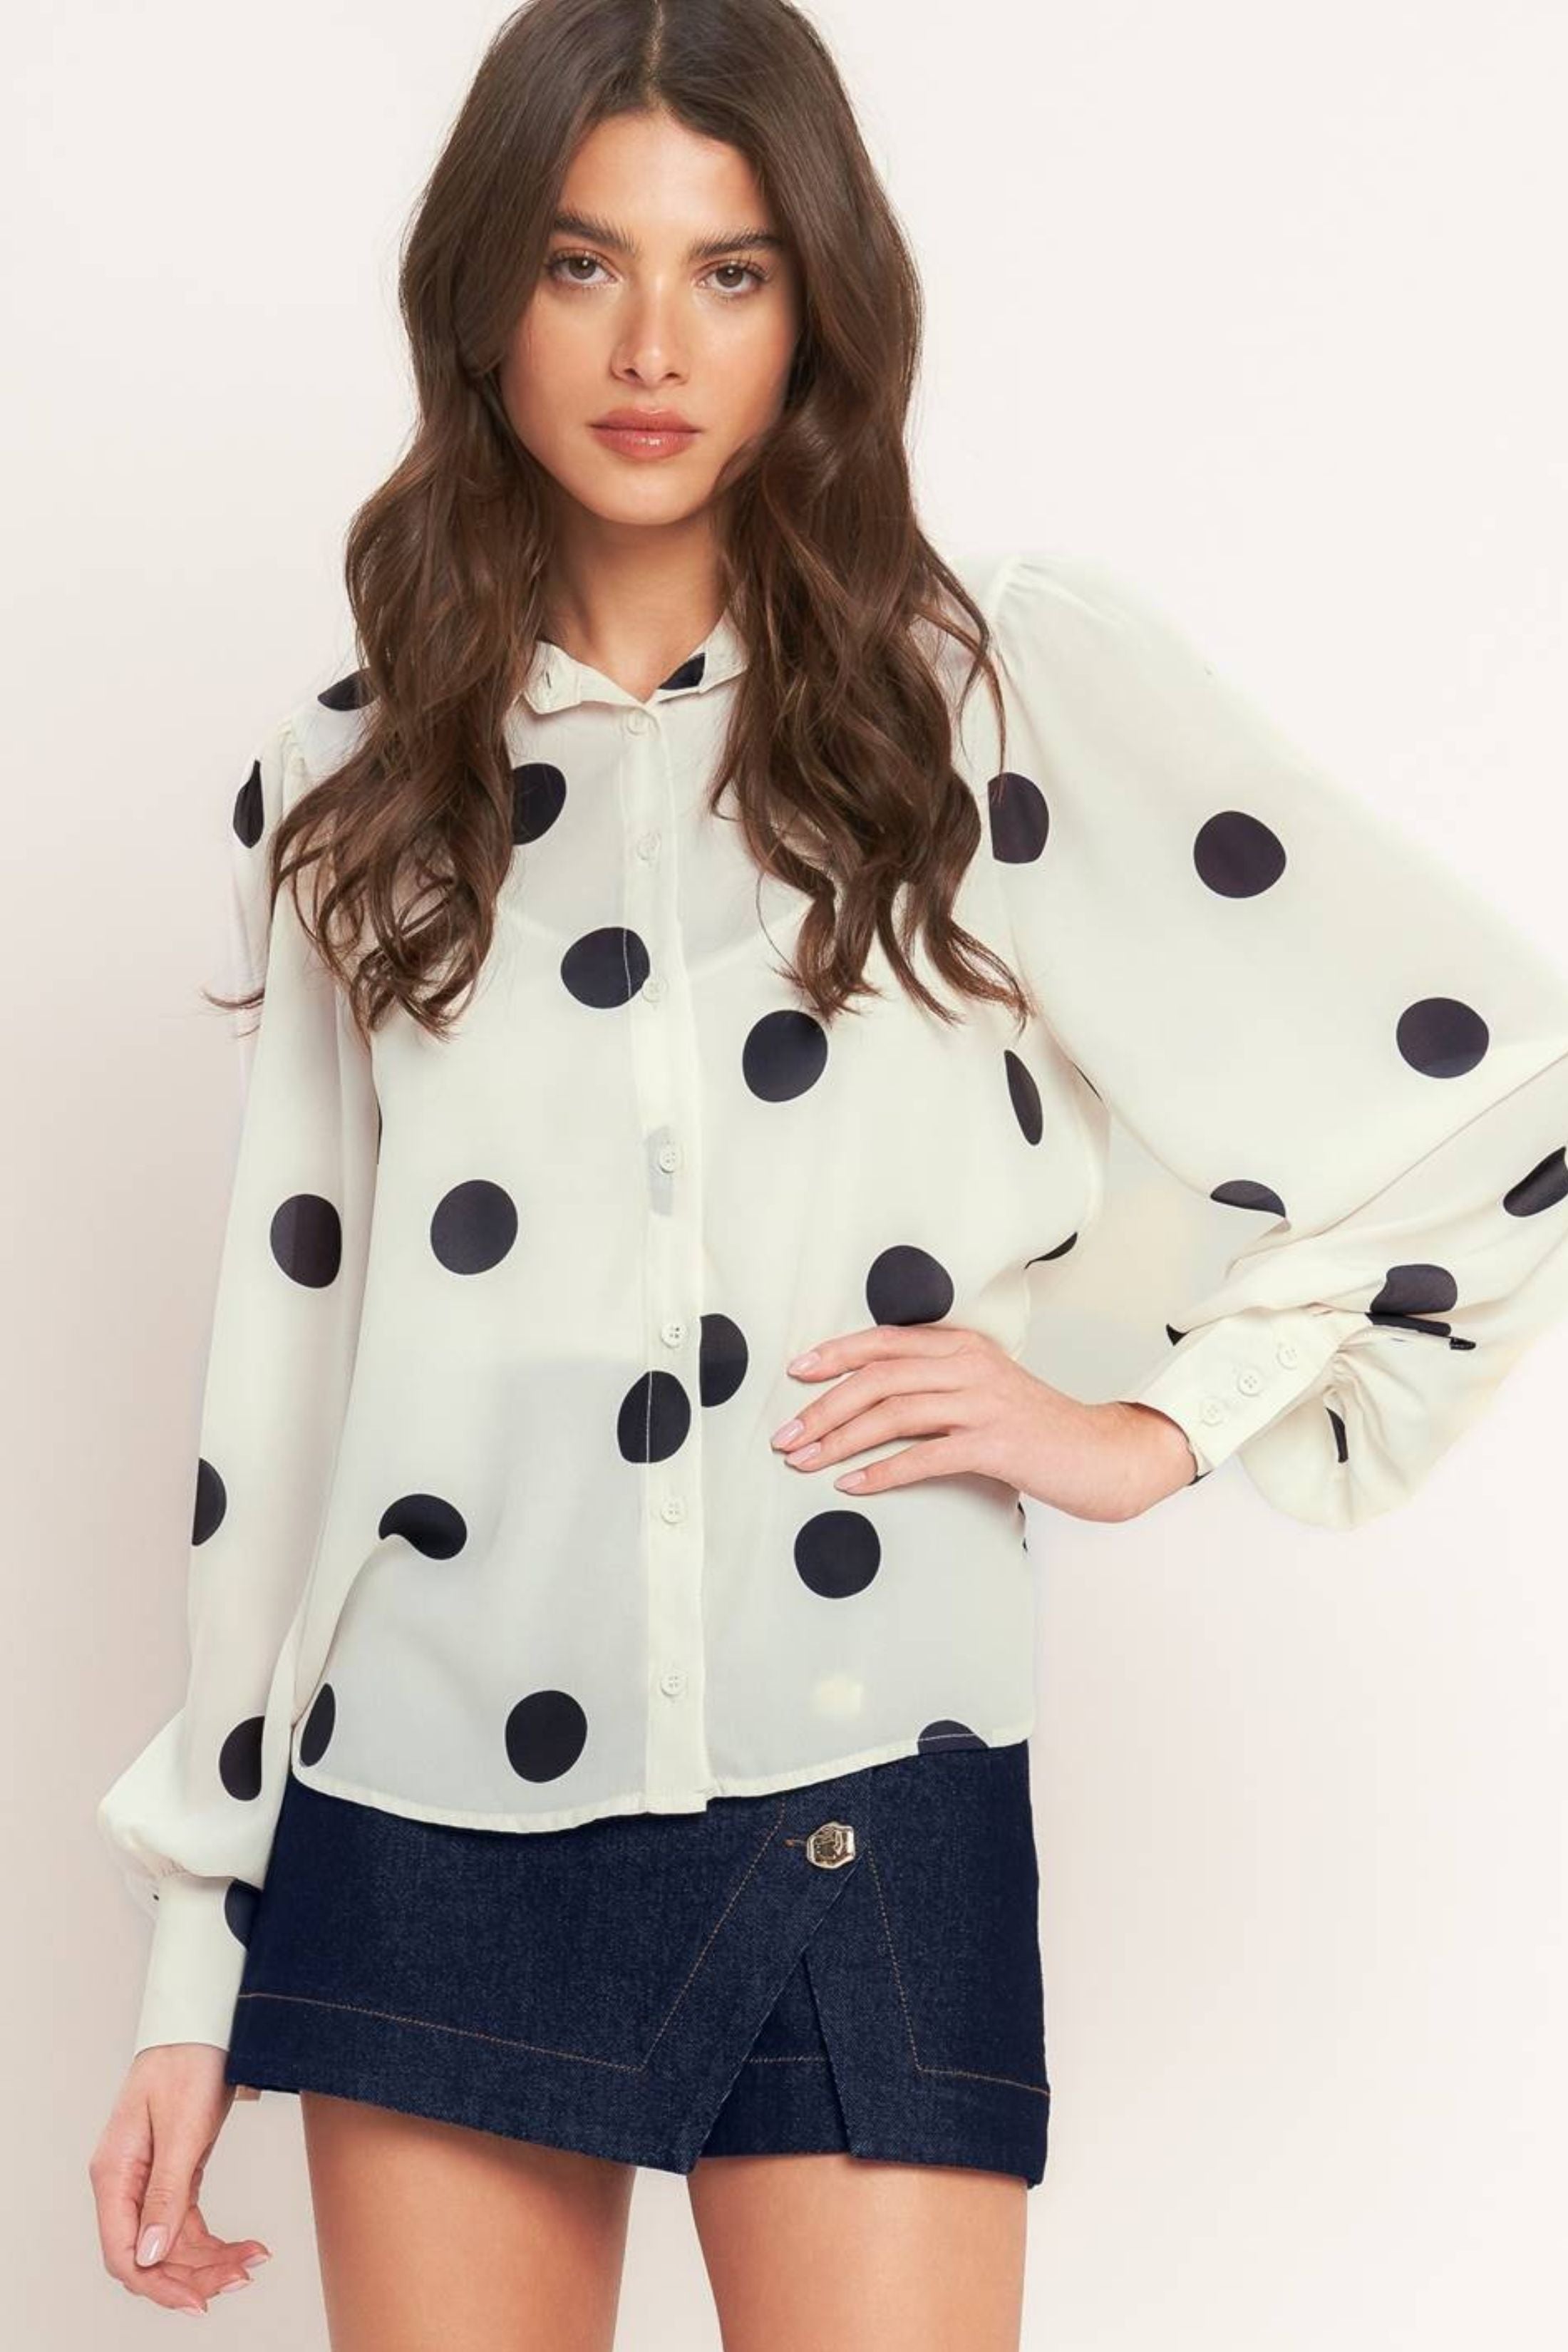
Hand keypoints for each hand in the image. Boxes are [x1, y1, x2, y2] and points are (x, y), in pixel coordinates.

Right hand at [89, 2044, 270, 2315]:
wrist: (207, 2021)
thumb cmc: (189, 2061)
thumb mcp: (183, 2128)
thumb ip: (165, 2193)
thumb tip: (148, 2255)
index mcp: (114, 2172)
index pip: (122, 2251)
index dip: (157, 2284)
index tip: (198, 2302)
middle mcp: (126, 2182)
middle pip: (149, 2254)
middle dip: (192, 2276)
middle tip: (241, 2280)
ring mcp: (149, 2179)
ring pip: (171, 2244)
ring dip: (209, 2262)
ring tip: (253, 2263)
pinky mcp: (176, 2172)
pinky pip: (187, 2223)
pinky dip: (214, 2240)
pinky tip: (246, 2246)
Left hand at [772, 1323, 1199, 1523]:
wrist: (1101, 1454)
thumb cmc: (1035, 1428)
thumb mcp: (983, 1389)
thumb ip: (936, 1383)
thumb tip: (867, 1399)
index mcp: (964, 1346)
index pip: (885, 1342)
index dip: (835, 1355)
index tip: (795, 1373)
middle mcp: (970, 1367)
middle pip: (879, 1377)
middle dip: (823, 1407)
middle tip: (785, 1436)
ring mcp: (984, 1404)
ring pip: (895, 1414)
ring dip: (840, 1440)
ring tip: (804, 1461)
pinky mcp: (996, 1444)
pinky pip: (926, 1456)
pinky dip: (883, 1472)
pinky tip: (853, 1486)